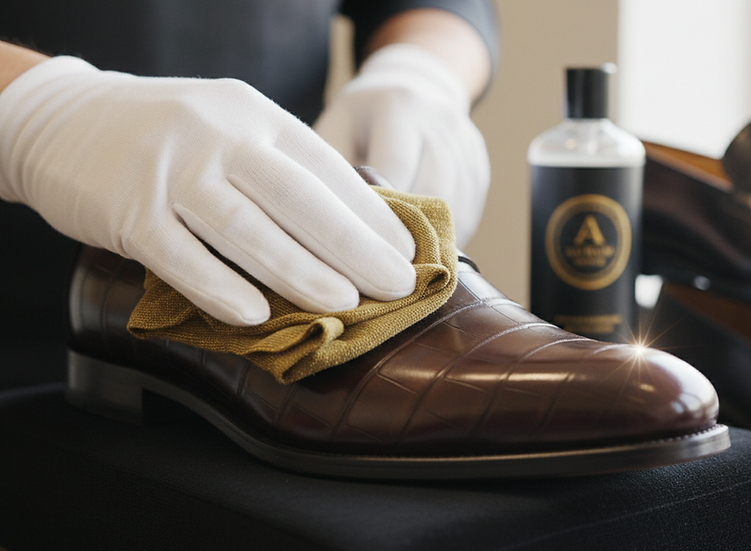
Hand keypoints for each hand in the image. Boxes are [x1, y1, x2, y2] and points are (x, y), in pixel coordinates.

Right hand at [0, 57, 416, 325]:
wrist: (62, 119)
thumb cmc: (168, 135)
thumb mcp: (231, 126)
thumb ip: (283, 167)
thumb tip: (355, 228)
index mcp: (255, 116)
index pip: (327, 168)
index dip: (372, 215)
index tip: (407, 253)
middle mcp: (218, 137)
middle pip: (299, 199)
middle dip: (355, 247)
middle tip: (397, 286)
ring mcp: (171, 172)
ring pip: (246, 229)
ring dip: (300, 272)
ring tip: (345, 303)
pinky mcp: (127, 212)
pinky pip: (180, 257)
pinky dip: (218, 288)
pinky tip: (254, 316)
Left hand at [314, 44, 489, 246]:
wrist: (415, 86)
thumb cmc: (362, 117)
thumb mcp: (335, 128)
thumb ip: (334, 172)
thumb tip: (333, 222)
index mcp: (400, 107)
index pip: (396, 166)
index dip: (380, 209)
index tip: (362, 241)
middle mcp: (441, 123)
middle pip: (431, 190)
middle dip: (406, 229)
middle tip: (381, 259)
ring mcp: (466, 146)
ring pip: (454, 208)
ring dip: (430, 239)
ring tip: (401, 260)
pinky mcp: (479, 168)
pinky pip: (467, 213)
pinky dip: (445, 236)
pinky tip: (422, 246)